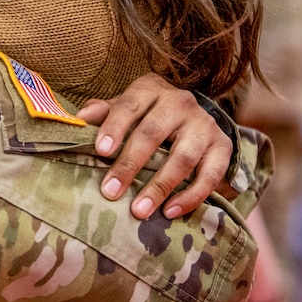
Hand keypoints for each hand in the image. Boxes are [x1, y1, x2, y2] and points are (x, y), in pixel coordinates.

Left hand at [76, 73, 232, 219]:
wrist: (195, 118)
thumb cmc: (149, 115)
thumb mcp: (126, 108)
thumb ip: (104, 113)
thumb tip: (79, 119)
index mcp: (151, 89)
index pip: (129, 105)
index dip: (115, 127)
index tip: (101, 151)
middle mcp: (180, 102)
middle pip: (153, 133)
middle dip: (130, 164)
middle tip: (111, 191)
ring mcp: (204, 124)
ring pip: (182, 157)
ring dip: (159, 186)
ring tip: (139, 210)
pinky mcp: (223, 146)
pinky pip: (209, 174)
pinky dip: (190, 196)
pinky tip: (170, 211)